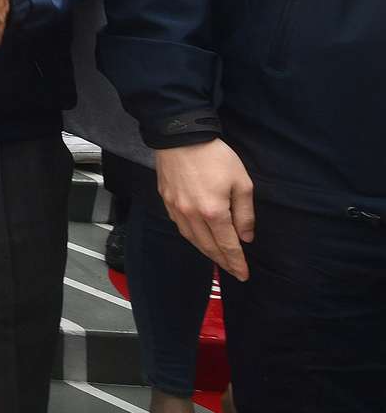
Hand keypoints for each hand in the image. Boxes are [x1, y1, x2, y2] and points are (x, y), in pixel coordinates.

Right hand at [156, 138, 254, 280]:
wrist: (180, 136)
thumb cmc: (215, 157)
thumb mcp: (241, 182)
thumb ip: (245, 213)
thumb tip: (245, 237)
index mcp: (214, 212)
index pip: (228, 245)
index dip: (237, 262)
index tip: (244, 275)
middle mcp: (192, 215)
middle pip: (208, 247)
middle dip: (222, 262)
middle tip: (233, 271)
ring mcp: (176, 209)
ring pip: (192, 239)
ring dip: (206, 251)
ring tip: (217, 258)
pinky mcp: (166, 200)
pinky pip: (180, 226)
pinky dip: (191, 237)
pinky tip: (198, 237)